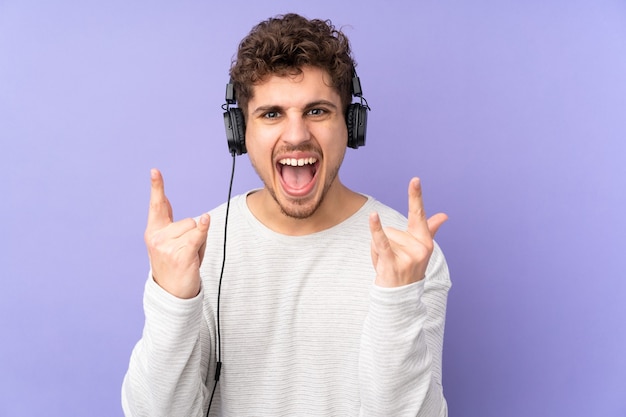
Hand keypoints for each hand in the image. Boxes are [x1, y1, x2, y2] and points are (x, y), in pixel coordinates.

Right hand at [144, 169, 209, 298]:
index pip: (157, 205)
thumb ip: (177, 224)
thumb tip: (193, 213)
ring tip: (189, 257)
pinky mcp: (180, 253)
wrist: (173, 293)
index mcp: (153, 231)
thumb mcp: (172, 243)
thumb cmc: (176, 265)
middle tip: (186, 252)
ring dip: (198, 242)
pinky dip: (204, 229)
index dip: (157, 187)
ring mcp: (167, 245)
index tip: (155, 171)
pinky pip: (197, 234)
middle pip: (188, 220)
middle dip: (193, 234)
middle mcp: (157, 237)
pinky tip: (206, 221)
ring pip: (194, 228)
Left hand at [369, 177, 446, 287]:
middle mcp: (419, 246)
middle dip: (386, 243)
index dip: (416, 196)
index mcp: (425, 240)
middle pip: (390, 229)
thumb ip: (430, 229)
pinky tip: (373, 216)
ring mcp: (408, 256)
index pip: (418, 214)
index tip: (415, 179)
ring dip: (378, 251)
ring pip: (382, 237)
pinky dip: (375, 230)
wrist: (401, 297)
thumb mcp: (420, 249)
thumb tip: (444, 215)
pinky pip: (382, 242)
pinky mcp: (395, 263)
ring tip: (387, 265)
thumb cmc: (408, 269)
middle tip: (394, 260)